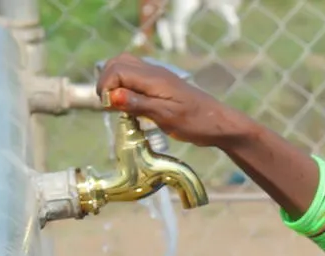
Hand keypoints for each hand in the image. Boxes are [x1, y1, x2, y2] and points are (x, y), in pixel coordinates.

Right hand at [97, 54, 245, 145]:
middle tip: (108, 104)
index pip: (116, 70)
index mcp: (153, 78)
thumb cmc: (195, 122)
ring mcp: (157, 77)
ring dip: (115, 83)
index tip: (107, 107)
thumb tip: (112, 96)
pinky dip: (125, 87)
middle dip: (106, 81)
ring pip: (125, 67)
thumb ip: (139, 104)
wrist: (219, 123)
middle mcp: (153, 72)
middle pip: (117, 63)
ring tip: (117, 105)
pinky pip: (135, 77)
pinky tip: (130, 105)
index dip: (105, 87)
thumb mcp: (166, 117)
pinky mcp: (160, 84)